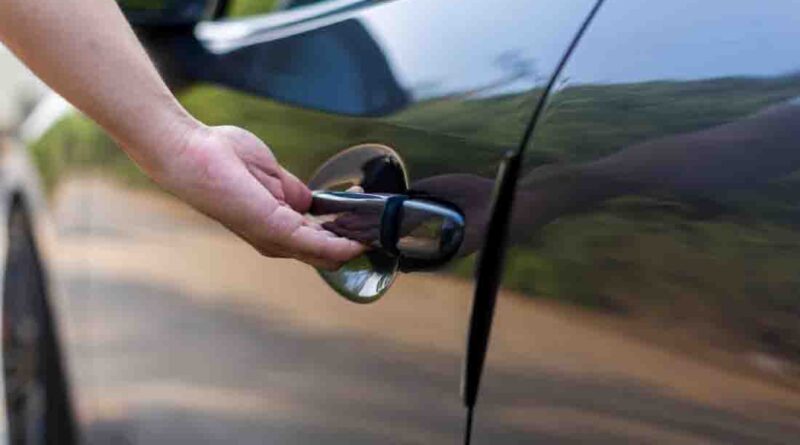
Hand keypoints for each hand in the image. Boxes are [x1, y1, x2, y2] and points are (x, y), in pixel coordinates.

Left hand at [151, 124, 363, 268]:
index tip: (363, 215)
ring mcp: (274, 237)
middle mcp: (274, 239)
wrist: (192, 151)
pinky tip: (359, 240)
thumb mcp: (270, 175)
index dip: (342, 234)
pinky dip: (341, 245)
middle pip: (325, 255)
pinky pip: (317, 245)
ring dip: (352, 245)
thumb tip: (313, 202)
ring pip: (325, 255)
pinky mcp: (274, 229)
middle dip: (353, 243)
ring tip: (375, 233)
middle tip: (376, 228)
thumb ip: (292, 193)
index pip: (316, 242)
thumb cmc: (221, 156)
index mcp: (273, 226)